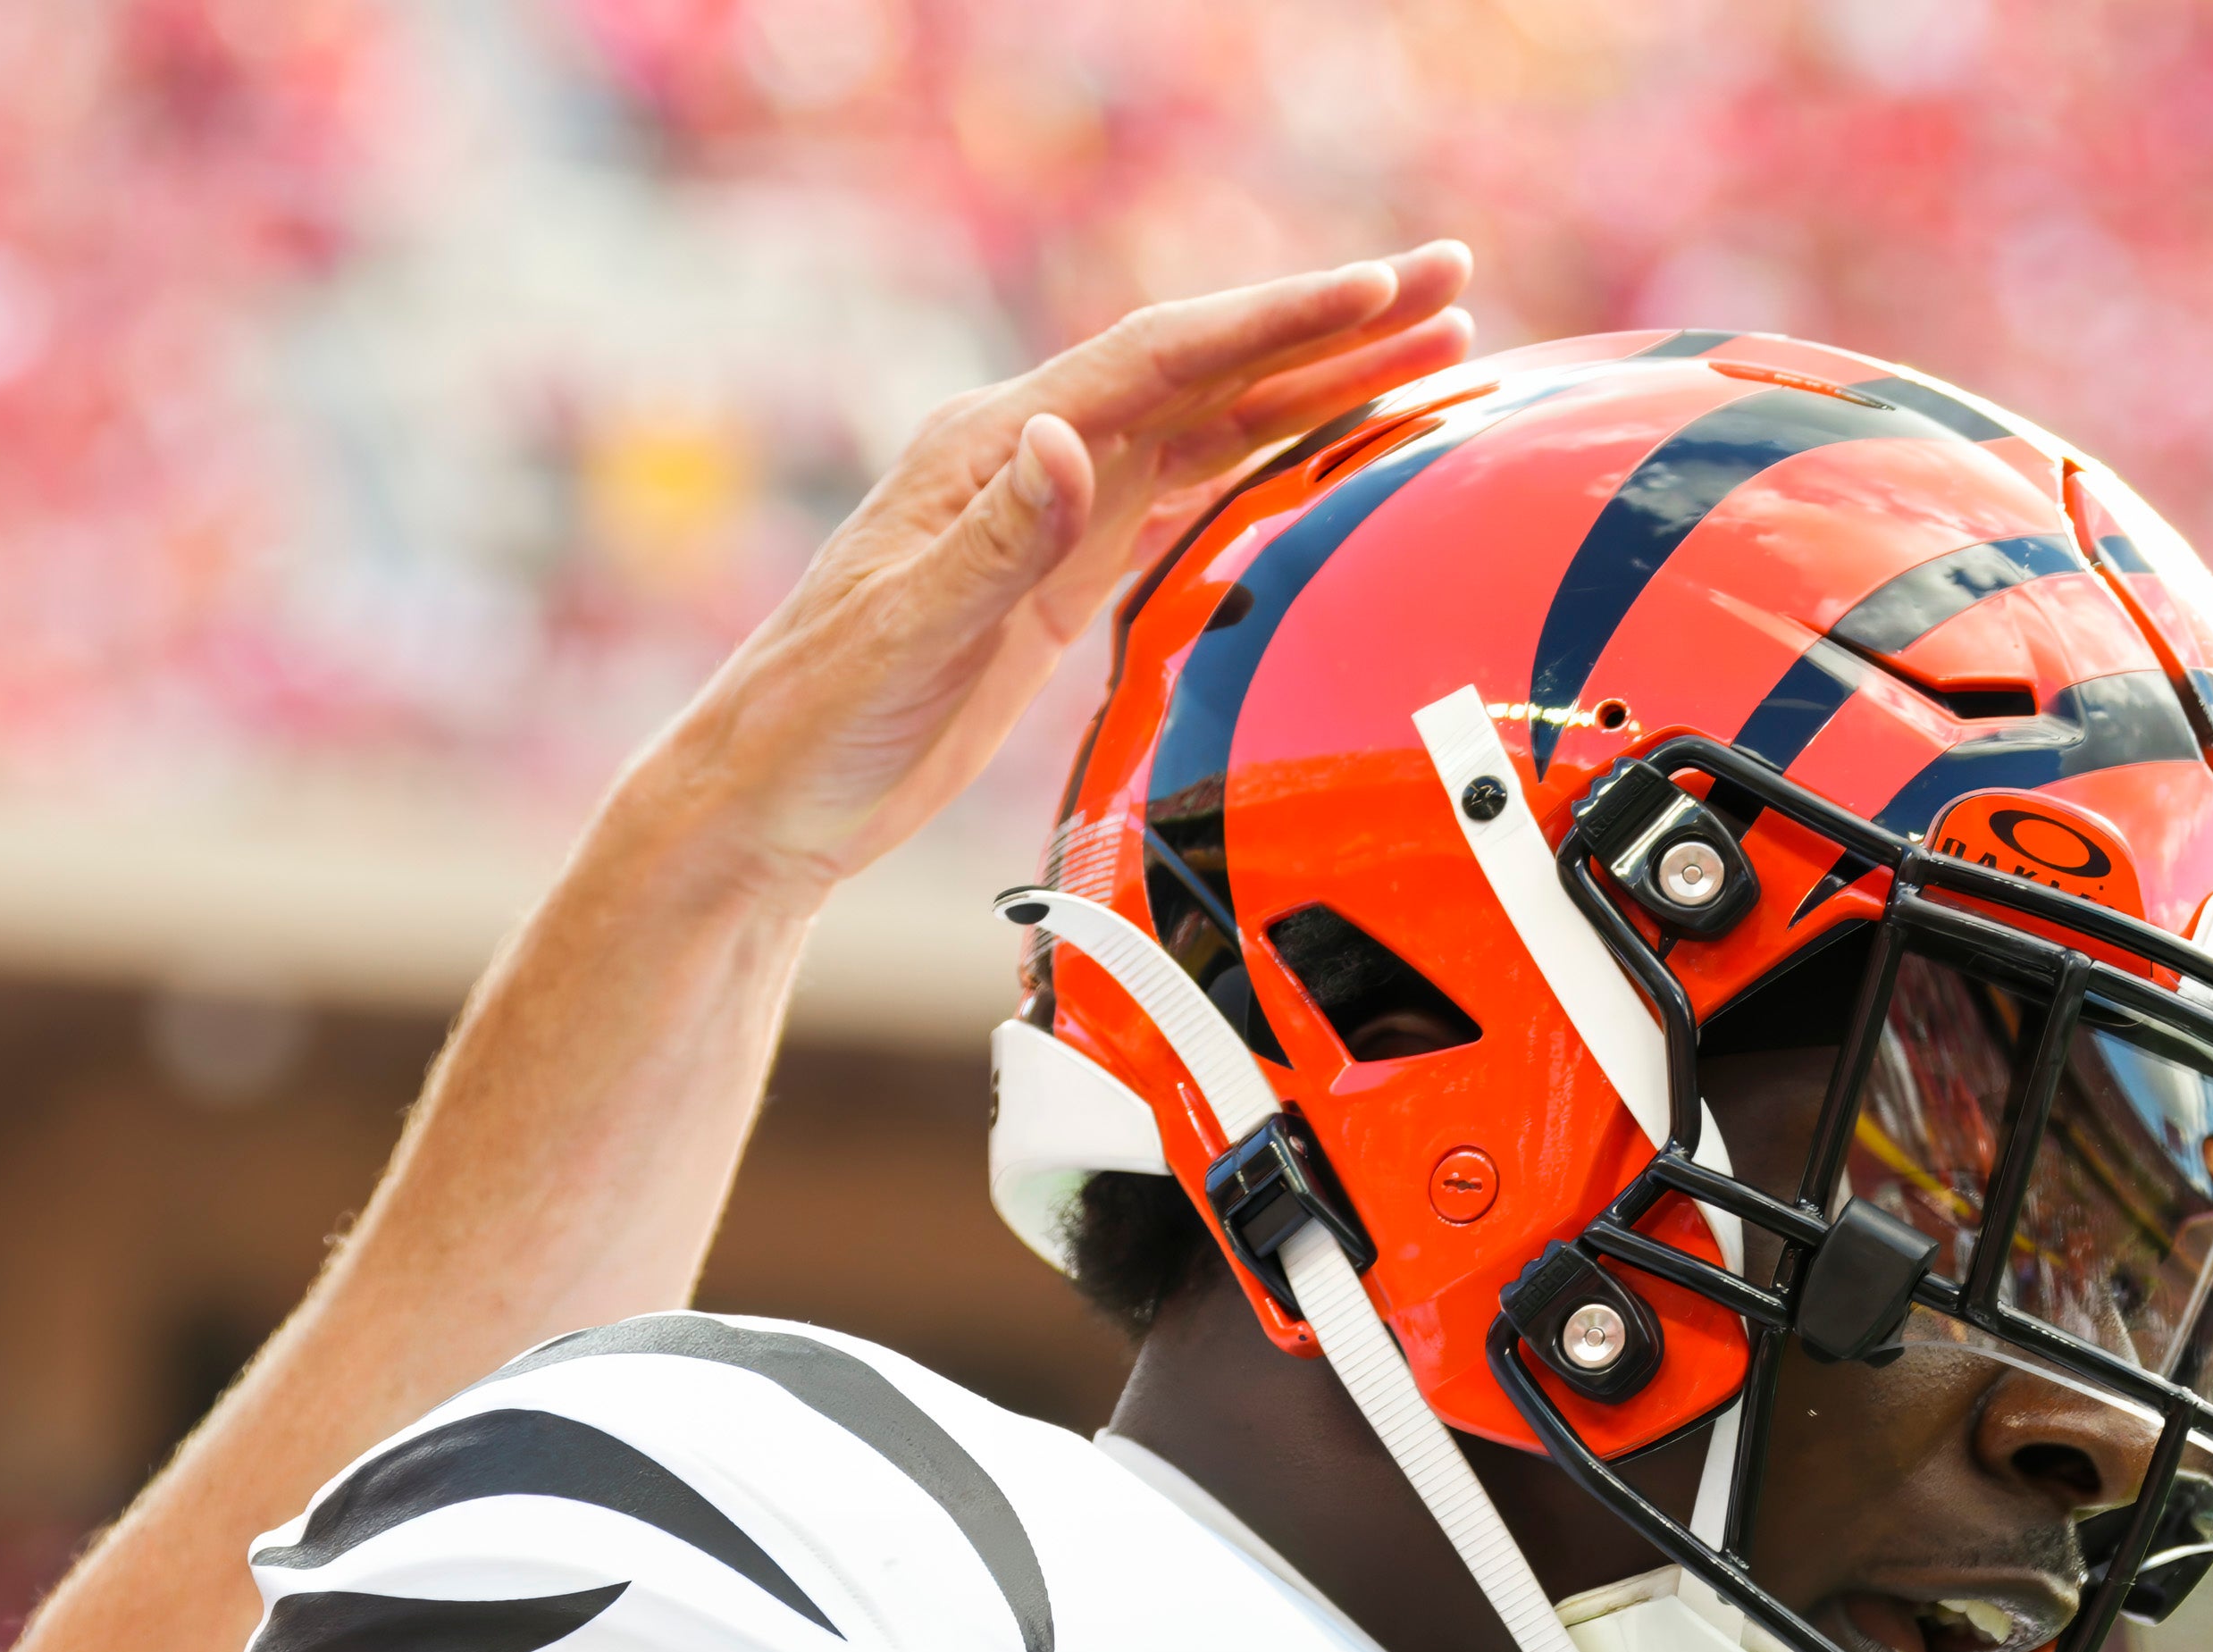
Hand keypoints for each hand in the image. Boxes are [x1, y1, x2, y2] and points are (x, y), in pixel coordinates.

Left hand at [610, 241, 1478, 907]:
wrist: (761, 801)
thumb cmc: (812, 722)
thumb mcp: (904, 635)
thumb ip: (992, 542)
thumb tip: (1064, 440)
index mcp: (990, 449)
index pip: (1160, 359)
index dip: (1276, 321)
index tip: (1379, 291)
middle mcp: (1025, 460)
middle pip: (1204, 370)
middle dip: (1330, 327)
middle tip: (1451, 289)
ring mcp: (1044, 514)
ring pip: (1206, 426)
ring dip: (1315, 387)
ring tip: (1429, 353)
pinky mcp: (1056, 577)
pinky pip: (1181, 494)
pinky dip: (1261, 461)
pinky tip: (1326, 445)